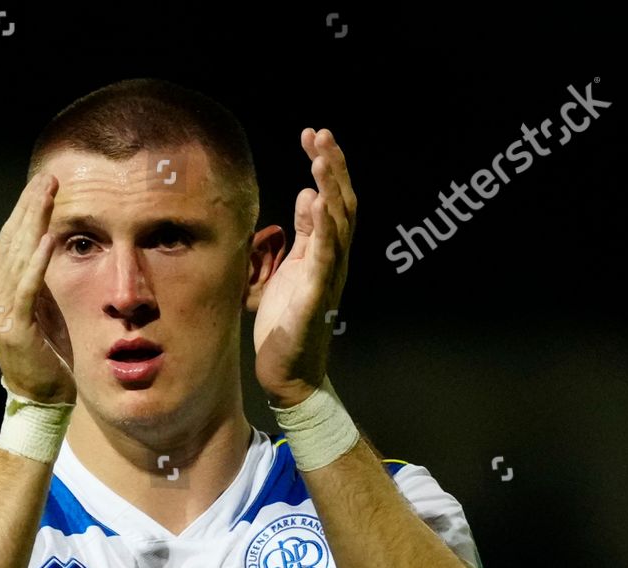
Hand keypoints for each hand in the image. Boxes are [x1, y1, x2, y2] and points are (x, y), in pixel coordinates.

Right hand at [0, 172, 75, 403]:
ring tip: (47, 197)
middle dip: (30, 208)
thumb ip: (38, 278)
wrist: (41, 395)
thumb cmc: (46, 351)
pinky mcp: (14, 326)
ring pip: (17, 257)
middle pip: (11, 242)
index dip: (25, 210)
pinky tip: (47, 239)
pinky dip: (37, 262)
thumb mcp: (43, 306)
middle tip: (48, 179)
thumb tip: (46, 243)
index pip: (9, 240)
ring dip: (34, 224)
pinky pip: (27, 287)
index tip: (43, 185)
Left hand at [253, 128, 356, 407]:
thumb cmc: (286, 324)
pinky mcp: (315, 296)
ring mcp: (327, 277)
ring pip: (338, 224)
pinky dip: (323, 227)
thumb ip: (300, 236)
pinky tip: (318, 201)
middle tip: (320, 134)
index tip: (313, 136)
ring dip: (330, 188)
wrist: (288, 374)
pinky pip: (323, 256)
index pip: (331, 200)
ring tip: (320, 157)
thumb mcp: (288, 270)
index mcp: (324, 252)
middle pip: (341, 203)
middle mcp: (333, 260)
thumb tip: (307, 197)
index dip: (326, 167)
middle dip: (332, 167)